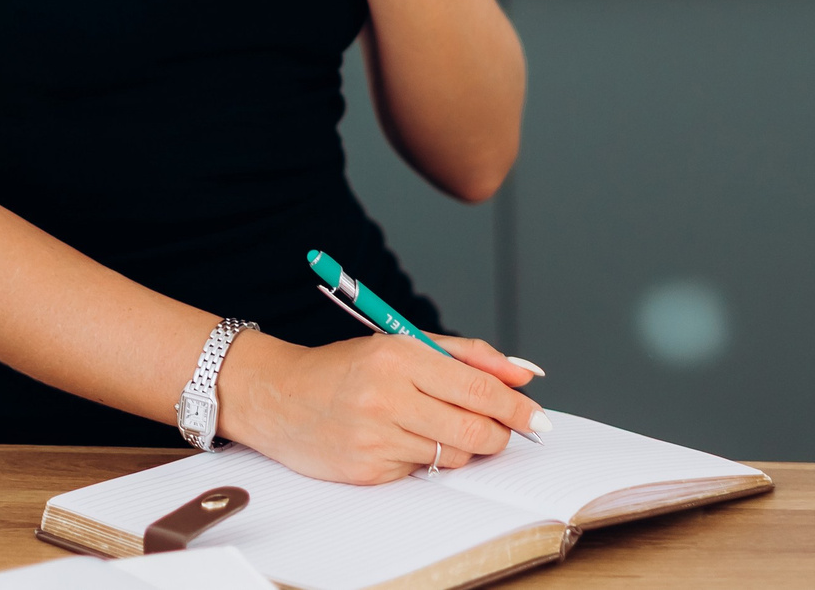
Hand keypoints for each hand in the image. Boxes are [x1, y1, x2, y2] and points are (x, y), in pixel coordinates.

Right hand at [215, 330, 545, 484]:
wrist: (277, 396)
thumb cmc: (345, 368)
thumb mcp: (401, 343)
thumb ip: (467, 356)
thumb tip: (523, 373)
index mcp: (399, 356)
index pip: (477, 388)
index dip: (515, 406)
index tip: (537, 415)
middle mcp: (387, 396)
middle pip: (474, 429)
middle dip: (500, 434)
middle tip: (503, 430)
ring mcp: (376, 437)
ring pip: (454, 455)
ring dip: (463, 446)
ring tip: (439, 427)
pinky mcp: (367, 471)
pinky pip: (421, 472)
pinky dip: (425, 459)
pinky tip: (403, 440)